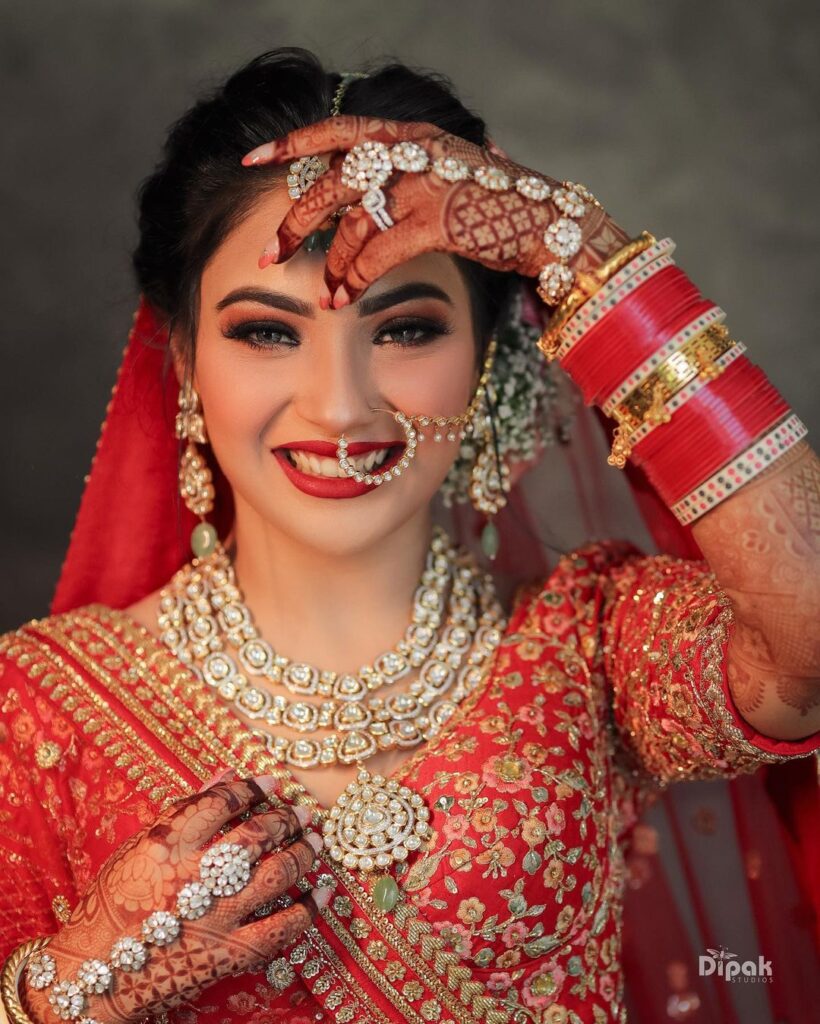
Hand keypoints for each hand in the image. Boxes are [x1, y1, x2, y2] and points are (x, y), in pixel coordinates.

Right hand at [24, 775, 326, 1023]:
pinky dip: (310, 907)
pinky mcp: (229, 954)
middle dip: (286, 817)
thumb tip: (226, 773)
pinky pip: (283, 928)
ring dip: (304, 852)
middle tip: (301, 810)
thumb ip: (185, 809)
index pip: (223, 802)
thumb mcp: (139, 848)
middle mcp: (196, 877)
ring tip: (316, 839)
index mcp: (168, 845)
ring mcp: (217, 916)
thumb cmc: (113, 904)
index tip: (272, 782)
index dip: (253, 787)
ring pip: (278, 873)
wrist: (93, 975)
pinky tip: (325, 889)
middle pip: (257, 834)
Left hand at [242, 115, 628, 305]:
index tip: (252, 159)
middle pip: (332, 182)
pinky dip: (355, 279)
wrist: (550, 225)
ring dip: (331, 265)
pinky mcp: (438, 220)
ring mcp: (425, 183)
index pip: (337, 130)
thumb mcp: (449, 177)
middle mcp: (413, 151)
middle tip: (269, 254)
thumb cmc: (499, 208)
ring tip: (324, 294)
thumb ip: (410, 181)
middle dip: (294, 222)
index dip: (292, 144)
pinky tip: (344, 298)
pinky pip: (378, 252)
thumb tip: (375, 201)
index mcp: (410, 135)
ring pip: (351, 224)